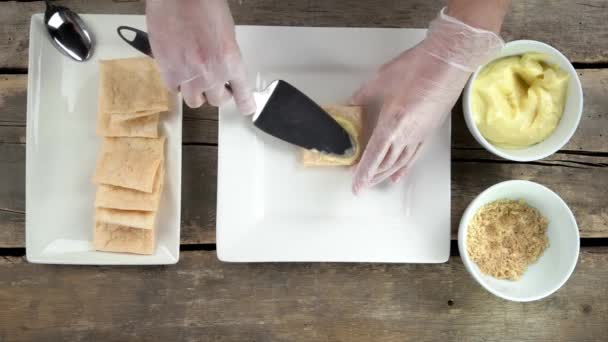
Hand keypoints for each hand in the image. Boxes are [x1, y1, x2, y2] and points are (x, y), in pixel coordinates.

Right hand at [146, 0, 255, 113]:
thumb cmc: (202, 4)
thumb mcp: (226, 32)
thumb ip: (226, 56)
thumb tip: (223, 68)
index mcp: (230, 61)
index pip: (243, 93)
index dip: (245, 103)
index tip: (247, 108)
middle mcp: (211, 72)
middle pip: (218, 101)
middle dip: (218, 93)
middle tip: (215, 85)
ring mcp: (188, 75)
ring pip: (195, 100)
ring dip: (196, 92)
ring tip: (195, 80)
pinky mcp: (167, 71)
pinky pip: (174, 89)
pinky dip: (177, 83)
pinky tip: (178, 71)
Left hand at [351, 8, 503, 193]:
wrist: (447, 62)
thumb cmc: (416, 68)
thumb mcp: (379, 80)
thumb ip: (362, 96)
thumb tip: (350, 104)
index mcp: (392, 125)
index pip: (373, 157)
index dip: (363, 174)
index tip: (356, 186)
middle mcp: (406, 135)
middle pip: (385, 164)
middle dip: (371, 176)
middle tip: (360, 183)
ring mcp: (419, 135)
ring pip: (399, 163)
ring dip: (385, 174)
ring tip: (375, 182)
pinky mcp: (428, 132)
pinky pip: (413, 156)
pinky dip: (403, 167)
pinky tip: (398, 174)